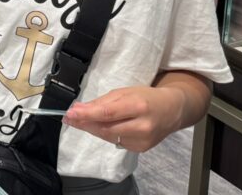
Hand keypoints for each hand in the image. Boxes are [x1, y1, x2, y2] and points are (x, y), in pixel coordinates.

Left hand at [63, 86, 184, 152]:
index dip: (86, 115)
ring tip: (81, 121)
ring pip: (109, 137)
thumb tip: (80, 109)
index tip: (70, 113)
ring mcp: (143, 140)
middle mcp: (142, 126)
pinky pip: (116, 142)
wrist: (172, 110)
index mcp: (138, 106)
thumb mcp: (124, 92)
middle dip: (85, 123)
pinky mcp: (142, 149)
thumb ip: (102, 101)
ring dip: (92, 129)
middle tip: (69, 118)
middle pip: (106, 129)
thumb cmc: (147, 97)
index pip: (107, 113)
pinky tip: (101, 126)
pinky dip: (105, 134)